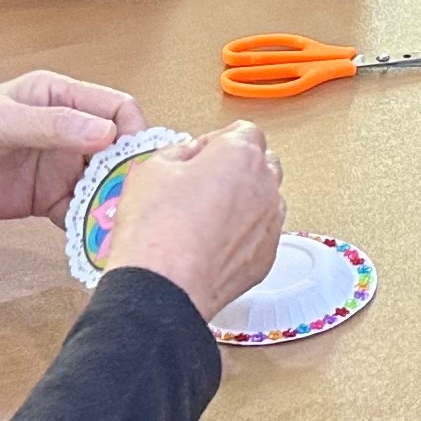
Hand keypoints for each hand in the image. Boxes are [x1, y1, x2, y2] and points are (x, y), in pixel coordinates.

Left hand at [0, 68, 146, 235]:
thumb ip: (51, 127)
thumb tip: (108, 133)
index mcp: (57, 96)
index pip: (115, 107)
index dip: (134, 131)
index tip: (137, 160)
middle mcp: (65, 129)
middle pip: (117, 148)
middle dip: (131, 172)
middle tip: (138, 199)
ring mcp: (56, 166)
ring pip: (103, 183)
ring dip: (114, 201)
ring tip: (122, 224)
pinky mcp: (45, 200)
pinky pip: (80, 211)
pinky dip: (92, 224)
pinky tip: (97, 238)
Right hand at [91, 118, 288, 315]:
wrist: (162, 288)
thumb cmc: (156, 230)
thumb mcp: (151, 169)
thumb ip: (178, 152)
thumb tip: (188, 155)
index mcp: (240, 155)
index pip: (245, 132)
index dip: (219, 140)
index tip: (200, 153)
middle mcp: (264, 186)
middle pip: (263, 163)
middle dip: (238, 167)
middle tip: (204, 182)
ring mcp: (270, 224)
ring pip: (266, 200)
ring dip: (245, 201)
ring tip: (208, 216)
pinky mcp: (266, 258)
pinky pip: (261, 235)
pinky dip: (244, 234)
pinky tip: (214, 243)